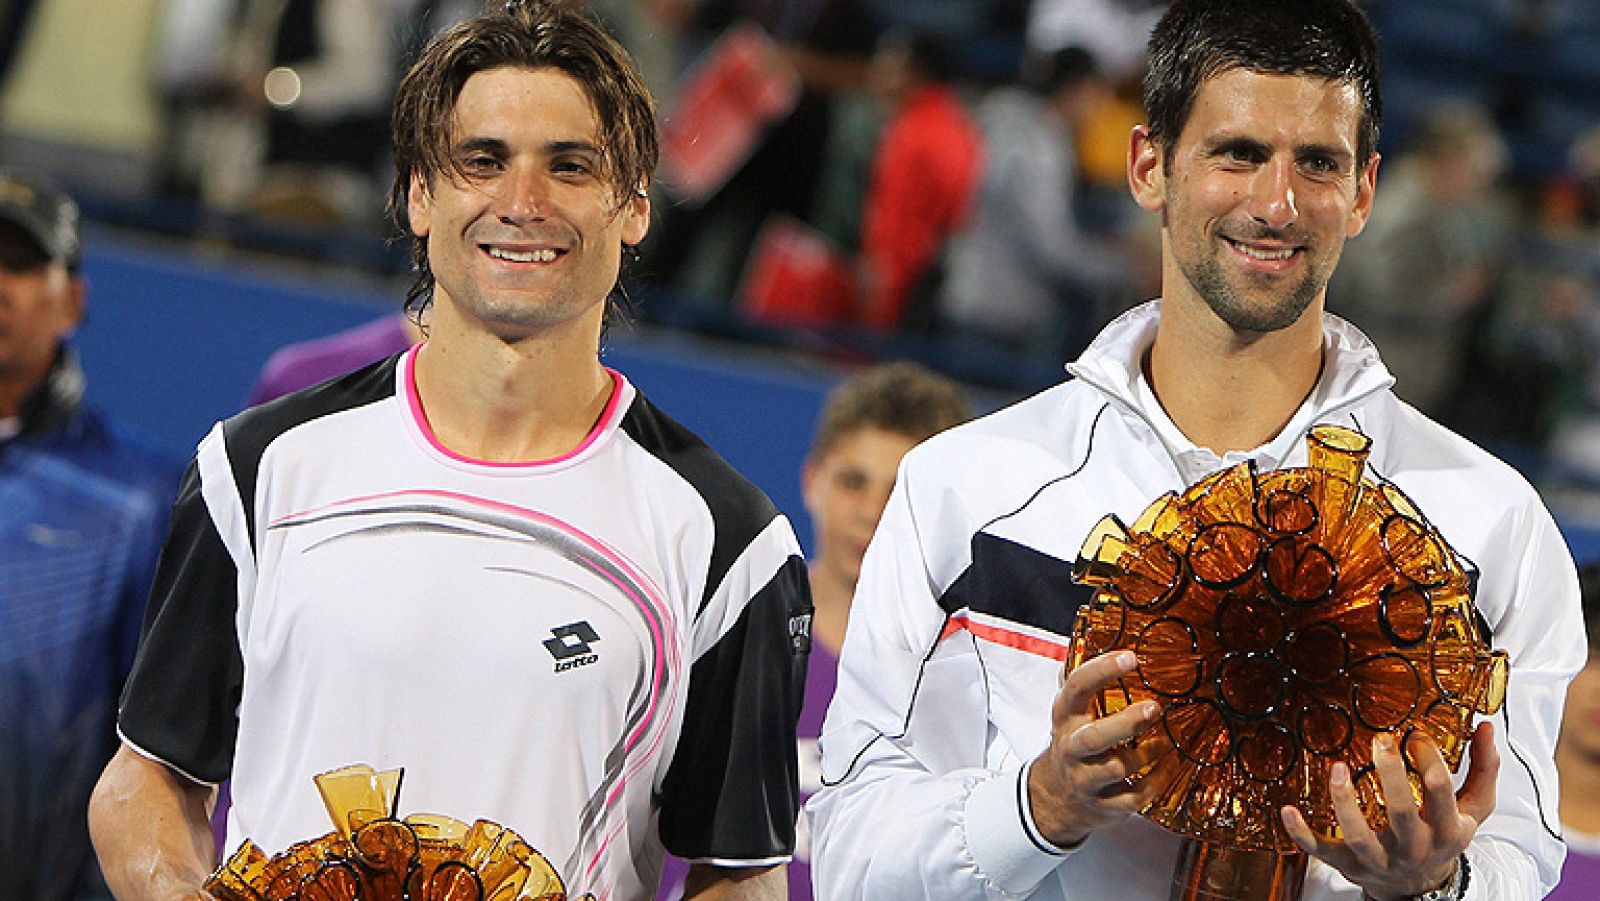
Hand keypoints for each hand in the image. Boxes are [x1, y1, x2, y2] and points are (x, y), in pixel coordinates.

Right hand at [1028, 650, 1161, 846]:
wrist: (1056, 796)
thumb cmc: (1074, 741)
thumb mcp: (1070, 711)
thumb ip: (1083, 679)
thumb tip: (1091, 632)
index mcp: (1065, 716)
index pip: (1076, 688)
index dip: (1101, 671)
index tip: (1130, 658)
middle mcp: (1072, 747)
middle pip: (1093, 738)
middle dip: (1126, 723)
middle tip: (1154, 708)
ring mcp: (1085, 779)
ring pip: (1115, 768)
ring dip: (1146, 754)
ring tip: (1167, 740)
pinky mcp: (1103, 805)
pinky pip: (1133, 797)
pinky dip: (1156, 783)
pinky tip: (1172, 765)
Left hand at [1280, 722, 1498, 899]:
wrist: (1418, 886)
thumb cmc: (1442, 835)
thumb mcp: (1474, 809)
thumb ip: (1484, 769)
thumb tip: (1486, 726)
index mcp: (1447, 829)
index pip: (1442, 793)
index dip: (1429, 760)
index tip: (1416, 735)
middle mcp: (1413, 847)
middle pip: (1402, 813)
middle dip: (1392, 776)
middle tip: (1383, 740)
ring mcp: (1378, 858)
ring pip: (1359, 835)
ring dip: (1345, 803)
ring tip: (1337, 768)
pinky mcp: (1347, 863)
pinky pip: (1321, 850)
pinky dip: (1301, 833)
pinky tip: (1287, 810)